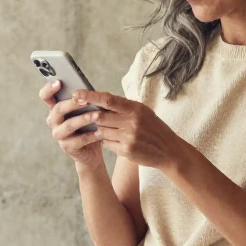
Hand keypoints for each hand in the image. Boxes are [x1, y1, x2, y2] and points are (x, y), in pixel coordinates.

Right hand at [40, 80, 102, 166]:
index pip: (45, 97)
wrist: (92, 148)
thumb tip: (87, 90)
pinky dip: (90, 135)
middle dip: (72, 103)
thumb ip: (83, 99)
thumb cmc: (89, 124)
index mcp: (56, 108)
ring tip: (98, 115)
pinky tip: (100, 132)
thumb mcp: (86, 109)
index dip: (49, 89)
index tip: (59, 82)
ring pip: (69, 125)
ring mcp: (59, 135)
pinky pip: (78, 140)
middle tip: (85, 99)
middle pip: (58, 109)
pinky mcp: (67, 147)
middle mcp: (53, 121)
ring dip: (84, 119)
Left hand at [71, 90, 185, 169]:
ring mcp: (129, 137)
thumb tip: (100, 100)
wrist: (169, 151)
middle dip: (90, 115)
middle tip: (83, 113)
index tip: (76, 94)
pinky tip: (116, 140)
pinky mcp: (126, 150)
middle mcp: (132, 122)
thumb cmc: (154, 128)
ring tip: (108, 128)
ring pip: (101, 131)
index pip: (108, 100)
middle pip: (100, 116)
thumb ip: (124, 107)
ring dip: (99, 129)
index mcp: (136, 108)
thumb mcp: (143, 112)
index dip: (90, 96)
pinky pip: (107, 143)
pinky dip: (107, 141)